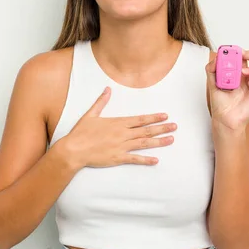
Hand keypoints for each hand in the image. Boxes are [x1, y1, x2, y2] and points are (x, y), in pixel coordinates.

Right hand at [60, 87, 175, 168]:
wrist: (74, 150)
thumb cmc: (81, 133)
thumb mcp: (91, 114)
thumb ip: (101, 102)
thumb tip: (107, 89)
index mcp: (118, 123)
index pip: (140, 119)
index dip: (154, 117)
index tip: (165, 116)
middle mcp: (122, 134)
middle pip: (146, 130)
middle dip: (162, 128)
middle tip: (175, 126)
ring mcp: (121, 146)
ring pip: (144, 143)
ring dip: (159, 141)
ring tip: (171, 139)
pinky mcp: (118, 158)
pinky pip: (135, 159)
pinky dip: (146, 160)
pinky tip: (156, 160)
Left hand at [206, 49, 248, 130]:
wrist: (225, 117)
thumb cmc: (220, 102)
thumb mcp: (212, 82)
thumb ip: (211, 68)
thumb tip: (217, 57)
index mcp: (237, 70)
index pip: (243, 54)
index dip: (239, 50)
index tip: (232, 51)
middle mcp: (248, 74)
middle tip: (242, 56)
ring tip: (244, 73)